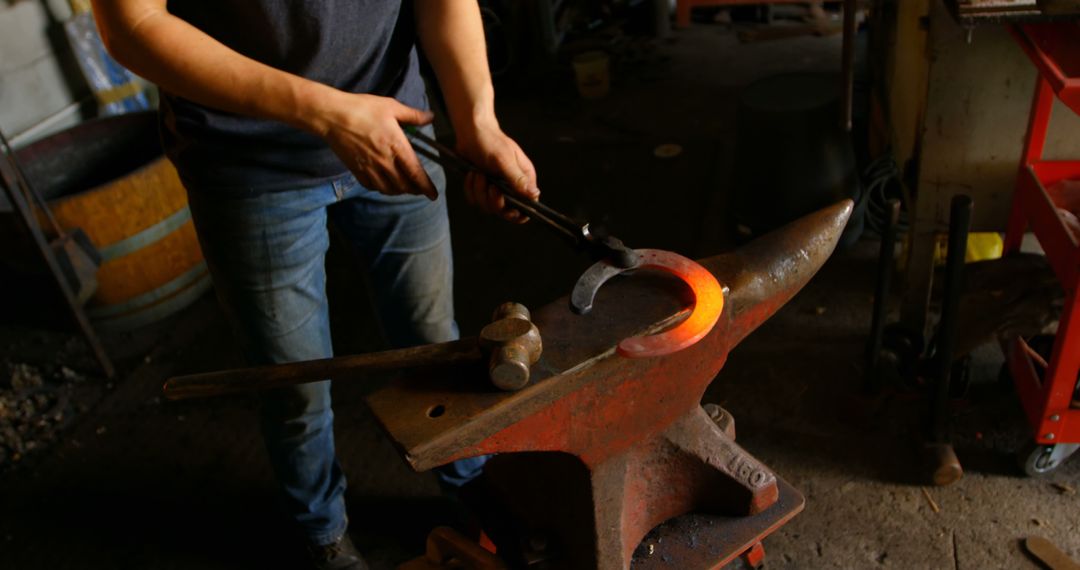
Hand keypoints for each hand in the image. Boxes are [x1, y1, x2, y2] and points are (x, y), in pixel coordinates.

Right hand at [319, 92, 437, 198]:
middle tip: (420, 189)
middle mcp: (385, 161)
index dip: (426, 187)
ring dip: (399, 191)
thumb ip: (413, 115)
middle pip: (404, 186)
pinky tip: (384, 183)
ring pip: (389, 189)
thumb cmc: (362, 108)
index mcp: (397, 146)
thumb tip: (430, 117)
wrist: (332, 116)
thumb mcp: (391, 107)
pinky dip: (381, 188)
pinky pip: (372, 186)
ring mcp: (369, 168)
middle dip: (415, 190)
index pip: (416, 174)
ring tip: (404, 186)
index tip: (433, 195)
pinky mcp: (356, 170)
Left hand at [456, 123, 538, 223]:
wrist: (471, 132)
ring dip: (479, 192)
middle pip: (506, 211)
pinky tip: (471, 175)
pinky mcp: (481, 188)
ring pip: (488, 207)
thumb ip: (518, 179)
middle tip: (490, 186)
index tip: (508, 209)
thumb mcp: (504, 160)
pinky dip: (470, 189)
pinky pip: (475, 200)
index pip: (528, 205)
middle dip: (494, 201)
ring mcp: (496, 188)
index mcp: (524, 179)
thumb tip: (535, 194)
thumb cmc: (491, 141)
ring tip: (478, 174)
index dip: (519, 213)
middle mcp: (511, 187)